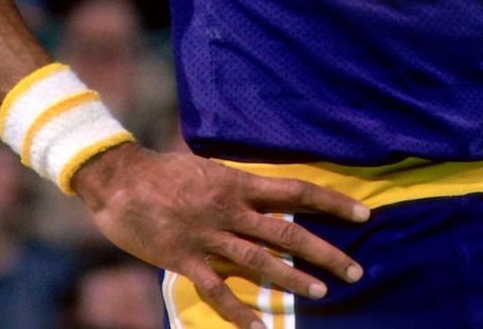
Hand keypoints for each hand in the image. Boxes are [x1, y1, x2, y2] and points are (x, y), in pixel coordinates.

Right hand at [74, 142, 368, 328]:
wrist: (119, 178)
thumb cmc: (163, 171)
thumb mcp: (208, 169)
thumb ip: (238, 185)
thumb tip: (266, 192)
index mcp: (238, 183)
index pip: (297, 191)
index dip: (332, 203)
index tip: (363, 214)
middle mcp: (231, 209)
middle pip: (288, 231)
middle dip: (325, 251)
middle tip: (355, 270)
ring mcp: (209, 235)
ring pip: (260, 260)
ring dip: (293, 278)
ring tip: (322, 293)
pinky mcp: (185, 258)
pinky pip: (217, 290)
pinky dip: (239, 310)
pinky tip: (260, 327)